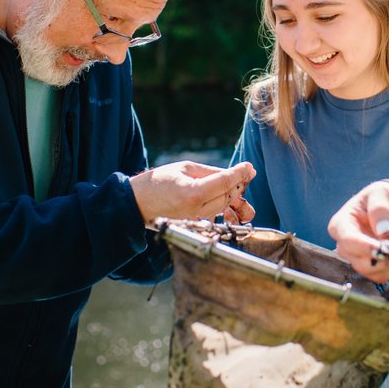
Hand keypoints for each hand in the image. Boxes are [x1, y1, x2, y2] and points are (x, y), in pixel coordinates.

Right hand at [129, 161, 254, 224]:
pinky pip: (215, 210)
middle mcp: (196, 209)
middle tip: (248, 171)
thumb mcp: (185, 168)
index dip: (239, 173)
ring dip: (234, 191)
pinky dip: (224, 199)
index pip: (224, 182)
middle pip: (227, 195)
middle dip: (240, 182)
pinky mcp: (194, 221)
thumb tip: (231, 173)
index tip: (249, 166)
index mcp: (192, 193)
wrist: (139, 202)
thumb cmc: (159, 181)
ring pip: (224, 204)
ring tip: (241, 178)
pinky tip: (228, 189)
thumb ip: (210, 171)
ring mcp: (195, 218)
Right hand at [327, 181, 388, 280]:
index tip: (383, 248)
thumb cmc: (380, 198)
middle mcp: (344, 245)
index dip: (365, 247)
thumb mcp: (380, 193)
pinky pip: (381, 276)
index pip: (347, 240)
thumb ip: (380, 209)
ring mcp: (356, 258)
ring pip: (371, 272)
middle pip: (359, 262)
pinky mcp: (370, 268)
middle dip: (382, 258)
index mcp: (341, 224)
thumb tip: (384, 231)